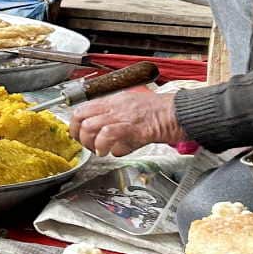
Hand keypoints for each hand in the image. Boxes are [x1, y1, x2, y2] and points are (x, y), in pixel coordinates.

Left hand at [68, 89, 183, 156]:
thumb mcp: (134, 114)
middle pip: (81, 116)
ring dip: (89, 142)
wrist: (178, 113)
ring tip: (98, 150)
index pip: (82, 108)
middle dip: (78, 134)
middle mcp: (114, 105)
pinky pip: (107, 134)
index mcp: (114, 101)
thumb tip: (111, 146)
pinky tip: (107, 152)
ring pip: (90, 125)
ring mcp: (121, 115)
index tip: (77, 135)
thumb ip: (119, 128)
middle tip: (87, 145)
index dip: (74, 125)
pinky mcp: (130, 126)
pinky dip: (102, 146)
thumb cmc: (161, 114)